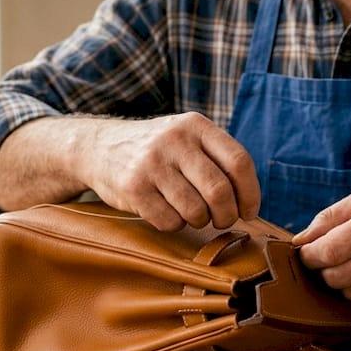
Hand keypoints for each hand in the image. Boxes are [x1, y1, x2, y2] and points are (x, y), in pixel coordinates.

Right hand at [83, 112, 260, 230]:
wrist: (99, 147)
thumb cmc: (157, 151)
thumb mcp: (186, 138)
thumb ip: (217, 159)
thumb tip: (250, 204)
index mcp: (195, 125)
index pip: (239, 161)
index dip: (250, 193)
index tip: (249, 212)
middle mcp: (174, 140)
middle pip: (219, 190)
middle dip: (227, 215)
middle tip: (223, 221)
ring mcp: (151, 163)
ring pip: (195, 211)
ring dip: (200, 221)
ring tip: (192, 214)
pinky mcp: (133, 187)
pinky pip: (169, 221)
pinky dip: (174, 225)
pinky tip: (167, 212)